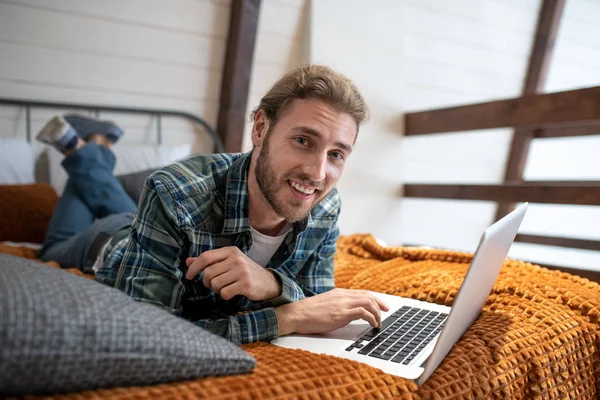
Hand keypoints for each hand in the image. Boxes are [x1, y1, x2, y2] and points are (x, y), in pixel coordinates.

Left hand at [185, 247, 281, 300]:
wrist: (268, 282)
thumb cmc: (245, 272)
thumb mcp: (229, 262)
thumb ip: (210, 261)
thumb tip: (188, 261)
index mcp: (231, 251)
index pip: (206, 256)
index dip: (194, 267)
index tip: (189, 276)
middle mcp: (236, 259)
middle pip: (208, 273)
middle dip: (207, 282)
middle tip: (214, 284)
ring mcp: (242, 272)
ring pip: (215, 284)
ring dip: (217, 290)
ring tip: (225, 288)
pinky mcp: (246, 285)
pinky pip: (225, 293)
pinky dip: (225, 296)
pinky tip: (232, 292)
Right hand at [274, 288, 388, 335]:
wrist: (296, 314)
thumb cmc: (308, 313)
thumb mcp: (325, 305)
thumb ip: (337, 306)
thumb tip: (346, 313)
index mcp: (339, 293)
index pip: (362, 293)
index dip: (374, 298)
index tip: (381, 305)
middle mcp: (343, 295)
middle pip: (368, 296)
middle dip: (379, 304)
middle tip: (386, 312)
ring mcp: (342, 303)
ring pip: (368, 303)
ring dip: (377, 314)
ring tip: (378, 323)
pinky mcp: (341, 313)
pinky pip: (363, 313)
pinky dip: (372, 318)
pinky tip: (373, 325)